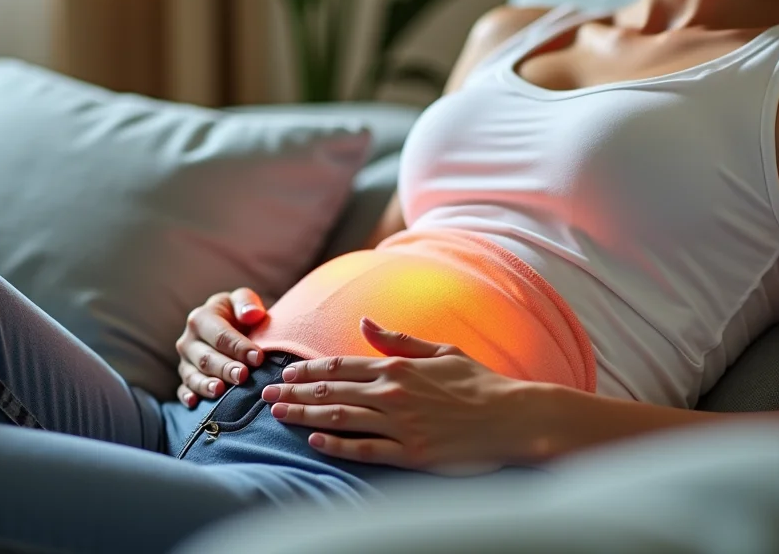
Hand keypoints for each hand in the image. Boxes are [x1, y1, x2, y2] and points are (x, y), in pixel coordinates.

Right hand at [175, 288, 266, 407]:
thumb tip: (252, 315)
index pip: (220, 335)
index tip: (258, 358)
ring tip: (220, 390)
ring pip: (193, 375)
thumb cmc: (237, 314)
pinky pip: (183, 389)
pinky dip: (187, 396)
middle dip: (225, 368)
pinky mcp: (185, 377)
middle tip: (243, 376)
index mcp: (200, 318)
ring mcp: (185, 361)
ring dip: (206, 384)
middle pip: (206, 358)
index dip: (239, 347)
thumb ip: (247, 303)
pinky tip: (194, 403)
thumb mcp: (242, 301)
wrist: (229, 327)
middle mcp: (188, 340)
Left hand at [259, 317, 525, 474]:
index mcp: (399, 367)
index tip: (284, 371)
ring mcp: (401, 425)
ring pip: (340, 419)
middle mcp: (393, 394)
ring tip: (279, 415)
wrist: (513, 417)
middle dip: (294, 393)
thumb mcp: (441, 351)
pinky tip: (315, 442)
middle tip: (266, 396)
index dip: (308, 369)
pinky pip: (366, 450)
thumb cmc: (480, 382)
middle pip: (332, 392)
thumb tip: (365, 323)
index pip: (340, 366)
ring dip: (305, 416)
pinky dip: (337, 445)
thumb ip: (399, 339)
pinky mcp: (411, 454)